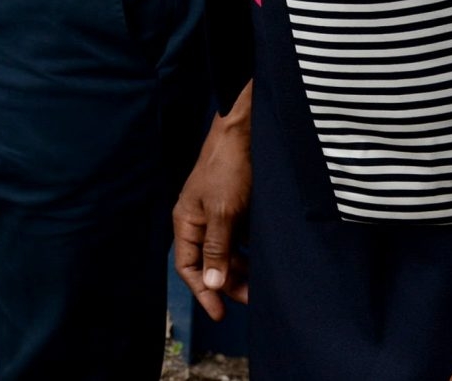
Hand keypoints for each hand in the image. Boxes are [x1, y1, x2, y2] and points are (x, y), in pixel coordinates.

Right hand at [174, 87, 252, 321]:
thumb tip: (212, 284)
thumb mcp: (223, 212)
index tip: (220, 315)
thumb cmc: (227, 170)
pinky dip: (250, 256)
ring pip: (226, 255)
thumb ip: (217, 249)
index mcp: (186, 222)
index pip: (187, 266)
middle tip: (253, 300)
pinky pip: (240, 243)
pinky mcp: (236, 211)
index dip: (202, 291)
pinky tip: (265, 263)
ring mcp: (218, 217)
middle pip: (209, 264)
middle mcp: (199, 223)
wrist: (244, 135)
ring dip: (241, 272)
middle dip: (227, 284)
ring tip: (262, 285)